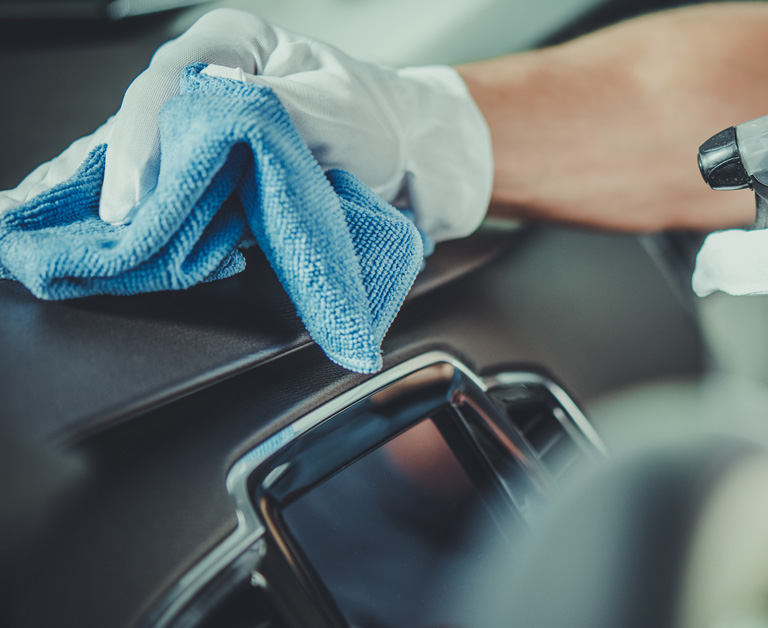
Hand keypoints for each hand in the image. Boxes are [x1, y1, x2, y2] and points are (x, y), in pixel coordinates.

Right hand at [0, 9, 490, 241]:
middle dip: (124, 178)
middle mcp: (209, 84)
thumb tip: (210, 115)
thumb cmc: (380, 122)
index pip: (165, 84)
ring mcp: (211, 135)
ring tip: (99, 242)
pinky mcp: (221, 178)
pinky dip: (154, 221)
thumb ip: (268, 108)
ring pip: (153, 167)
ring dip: (131, 205)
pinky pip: (175, 197)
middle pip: (146, 129)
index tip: (136, 194)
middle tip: (111, 228)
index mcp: (230, 44)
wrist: (418, 163)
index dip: (141, 141)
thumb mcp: (330, 109)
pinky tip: (119, 243)